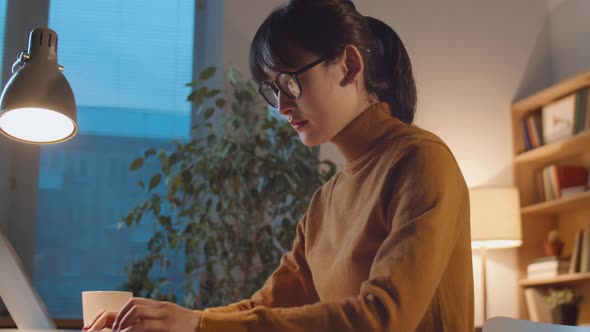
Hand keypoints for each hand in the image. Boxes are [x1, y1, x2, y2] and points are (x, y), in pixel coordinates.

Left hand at [85, 297, 201, 331]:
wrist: (202, 326)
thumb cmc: (185, 324)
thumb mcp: (170, 315)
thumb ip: (156, 315)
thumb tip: (138, 319)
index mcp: (160, 305)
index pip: (135, 301)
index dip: (122, 312)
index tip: (118, 324)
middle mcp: (161, 309)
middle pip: (134, 306)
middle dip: (121, 318)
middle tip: (117, 330)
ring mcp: (165, 318)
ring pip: (138, 315)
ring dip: (125, 326)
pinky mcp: (167, 328)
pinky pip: (145, 327)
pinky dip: (133, 331)